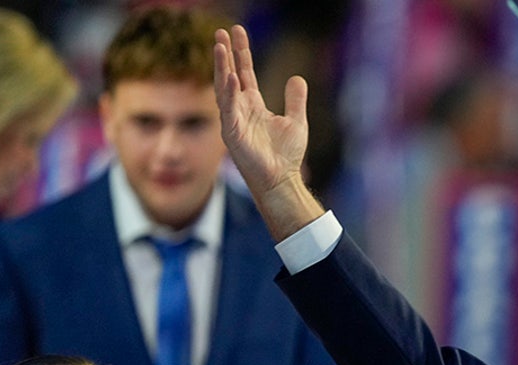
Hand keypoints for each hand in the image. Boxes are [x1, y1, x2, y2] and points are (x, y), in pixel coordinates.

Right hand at [213, 24, 324, 238]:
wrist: (282, 180)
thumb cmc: (286, 155)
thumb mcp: (296, 121)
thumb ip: (295, 99)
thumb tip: (297, 77)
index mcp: (253, 105)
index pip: (244, 73)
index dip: (241, 53)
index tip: (237, 32)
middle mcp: (240, 110)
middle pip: (230, 75)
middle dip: (225, 54)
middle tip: (220, 32)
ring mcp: (234, 121)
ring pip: (224, 88)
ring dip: (222, 68)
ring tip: (220, 46)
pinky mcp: (232, 134)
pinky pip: (228, 109)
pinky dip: (229, 93)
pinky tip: (231, 77)